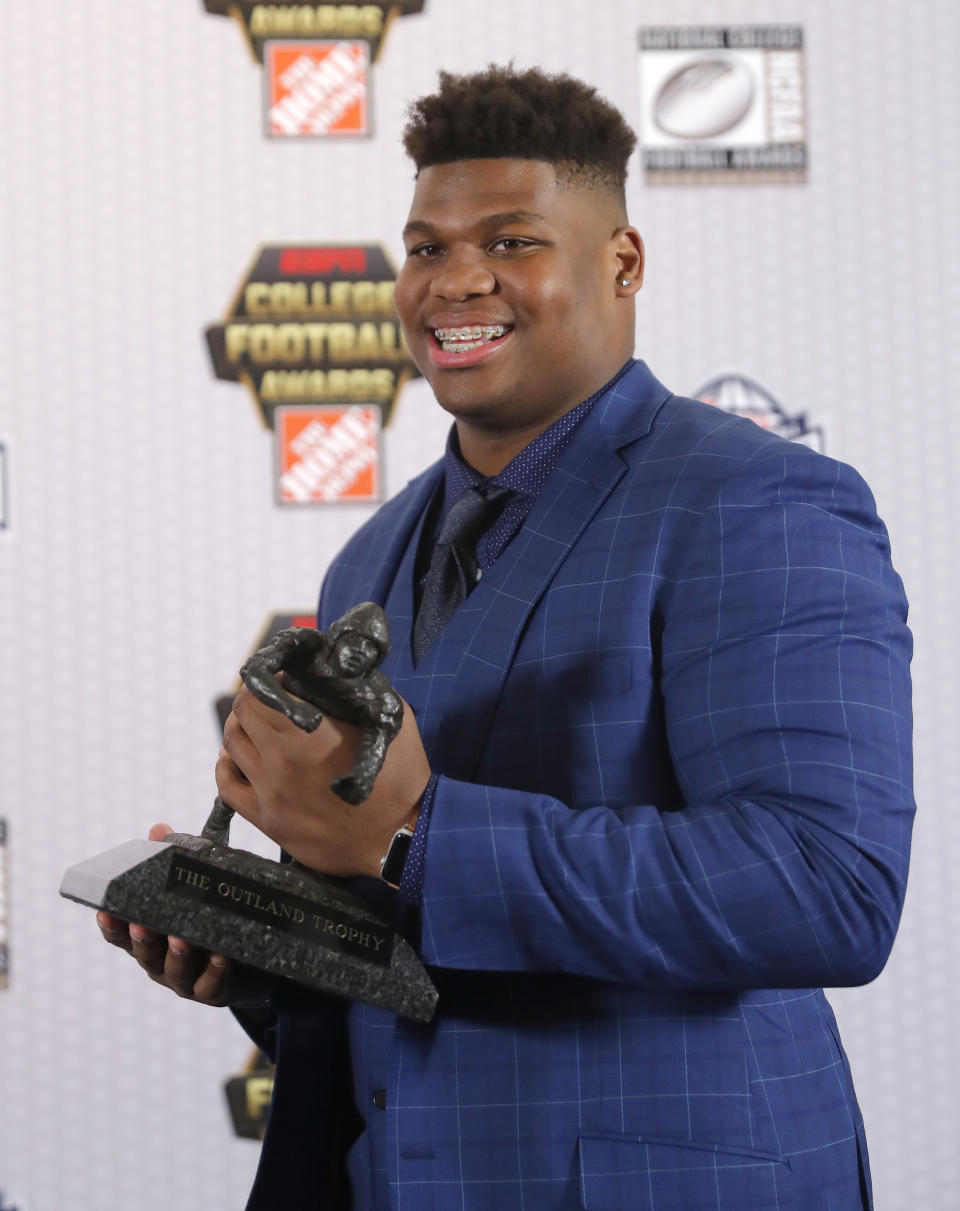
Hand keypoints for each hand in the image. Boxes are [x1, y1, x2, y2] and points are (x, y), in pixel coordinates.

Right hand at [96, 822, 274, 1006]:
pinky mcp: (213, 991)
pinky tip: (220, 956)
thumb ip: (174, 861)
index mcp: (151, 939)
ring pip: (175, 972)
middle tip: (141, 924)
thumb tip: (158, 829)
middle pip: (144, 955)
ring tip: (182, 938)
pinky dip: (214, 971)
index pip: (122, 935)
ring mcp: (185, 980)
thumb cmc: (212, 919)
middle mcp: (161, 962)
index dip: (111, 925)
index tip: (103, 910)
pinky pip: (211, 985)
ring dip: (176, 955)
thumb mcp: (194, 888)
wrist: (252, 961)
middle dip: (142, 940)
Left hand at [217, 688, 430, 878]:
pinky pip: (227, 788)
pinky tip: (238, 759)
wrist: (400, 838)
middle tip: (272, 702)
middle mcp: (280, 763)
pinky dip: (227, 766)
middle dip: (254, 701)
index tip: (283, 681)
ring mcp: (270, 794)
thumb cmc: (400, 779)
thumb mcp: (389, 721)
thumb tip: (329, 674)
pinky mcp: (268, 821)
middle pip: (240, 716)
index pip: (258, 693)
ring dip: (242, 730)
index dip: (268, 680)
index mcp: (307, 736)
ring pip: (231, 747)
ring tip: (260, 728)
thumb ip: (355, 693)